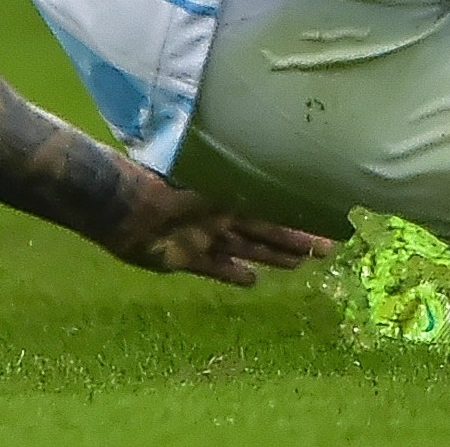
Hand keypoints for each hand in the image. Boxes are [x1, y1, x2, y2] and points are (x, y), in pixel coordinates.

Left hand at [100, 171, 332, 287]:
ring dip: (271, 256)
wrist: (121, 205)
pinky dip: (233, 273)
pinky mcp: (186, 258)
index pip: (272, 205)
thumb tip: (277, 169)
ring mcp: (204, 235)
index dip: (298, 214)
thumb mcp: (208, 180)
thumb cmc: (164, 185)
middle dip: (294, 238)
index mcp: (228, 191)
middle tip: (327, 249)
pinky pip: (216, 267)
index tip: (328, 221)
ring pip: (246, 247)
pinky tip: (253, 281)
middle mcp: (220, 212)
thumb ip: (239, 181)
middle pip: (265, 228)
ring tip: (299, 263)